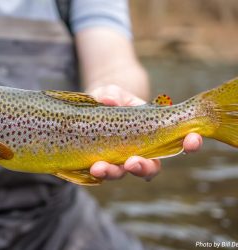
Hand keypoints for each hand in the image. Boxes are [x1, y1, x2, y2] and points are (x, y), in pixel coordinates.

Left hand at [87, 85, 202, 180]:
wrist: (92, 109)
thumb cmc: (111, 100)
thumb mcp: (113, 92)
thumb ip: (112, 94)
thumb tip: (108, 100)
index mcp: (153, 133)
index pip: (178, 143)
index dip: (189, 144)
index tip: (192, 139)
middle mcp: (140, 152)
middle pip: (150, 168)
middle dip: (143, 167)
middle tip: (132, 162)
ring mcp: (120, 160)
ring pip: (122, 173)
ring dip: (113, 173)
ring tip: (99, 167)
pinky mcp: (101, 164)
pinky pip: (101, 173)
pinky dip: (97, 173)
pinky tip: (90, 168)